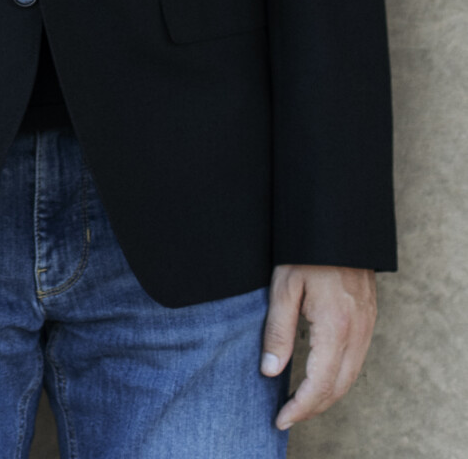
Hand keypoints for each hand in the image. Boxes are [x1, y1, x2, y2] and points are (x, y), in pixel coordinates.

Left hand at [262, 264, 376, 427]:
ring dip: (327, 395)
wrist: (337, 219)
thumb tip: (270, 372)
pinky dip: (339, 377)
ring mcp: (367, 325)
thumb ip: (278, 331)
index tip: (281, 419)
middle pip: (339, 387)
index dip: (301, 407)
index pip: (320, 384)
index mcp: (336, 326)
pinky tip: (319, 376)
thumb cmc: (305, 248)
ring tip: (300, 402)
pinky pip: (357, 359)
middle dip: (314, 407)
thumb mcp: (284, 286)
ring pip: (351, 376)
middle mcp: (357, 331)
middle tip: (287, 415)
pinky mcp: (368, 317)